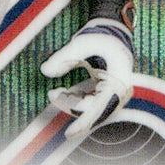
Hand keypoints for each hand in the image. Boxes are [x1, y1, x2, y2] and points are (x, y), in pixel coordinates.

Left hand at [40, 17, 133, 137]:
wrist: (112, 31)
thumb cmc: (99, 37)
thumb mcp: (80, 43)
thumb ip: (62, 57)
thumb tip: (44, 70)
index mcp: (118, 82)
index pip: (100, 109)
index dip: (83, 122)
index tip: (67, 132)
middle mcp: (120, 92)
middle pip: (94, 113)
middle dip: (71, 108)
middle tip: (52, 95)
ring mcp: (115, 94)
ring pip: (91, 111)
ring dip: (72, 104)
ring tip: (56, 92)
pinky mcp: (107, 93)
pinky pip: (91, 105)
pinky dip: (77, 100)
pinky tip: (65, 91)